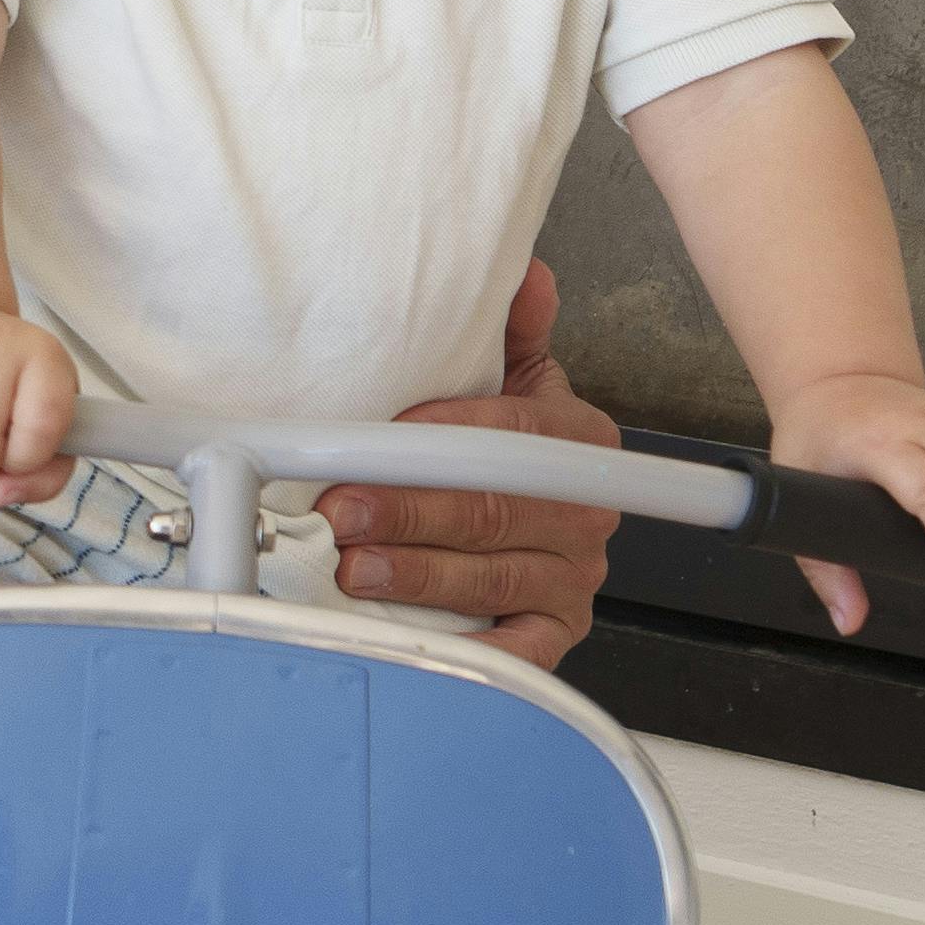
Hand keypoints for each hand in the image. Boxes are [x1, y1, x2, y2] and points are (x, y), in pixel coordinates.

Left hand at [328, 260, 621, 668]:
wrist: (533, 525)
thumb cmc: (501, 450)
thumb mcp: (513, 380)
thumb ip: (513, 328)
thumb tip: (524, 273)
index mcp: (577, 442)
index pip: (515, 433)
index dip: (451, 433)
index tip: (390, 433)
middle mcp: (583, 513)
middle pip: (493, 511)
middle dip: (410, 511)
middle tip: (341, 510)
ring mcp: (571, 578)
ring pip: (492, 579)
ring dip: (416, 576)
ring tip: (352, 568)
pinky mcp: (552, 634)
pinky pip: (516, 651)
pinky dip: (468, 652)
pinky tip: (411, 639)